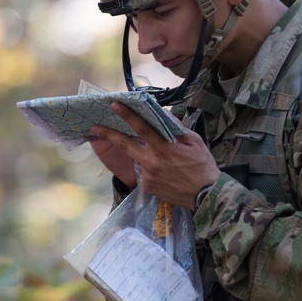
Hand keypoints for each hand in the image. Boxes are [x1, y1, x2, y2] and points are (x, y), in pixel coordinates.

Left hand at [90, 102, 219, 207]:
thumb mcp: (194, 141)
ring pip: (139, 159)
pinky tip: (166, 174)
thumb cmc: (203, 166)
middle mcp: (152, 161)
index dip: (127, 115)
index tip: (115, 105)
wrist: (206, 196)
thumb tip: (162, 113)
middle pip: (125, 145)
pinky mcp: (147, 187)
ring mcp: (148, 176)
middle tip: (95, 127)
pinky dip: (152, 169)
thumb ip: (176, 128)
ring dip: (145, 156)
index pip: (142, 128)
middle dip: (108, 135)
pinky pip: (145, 173)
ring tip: (167, 163)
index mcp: (164, 147)